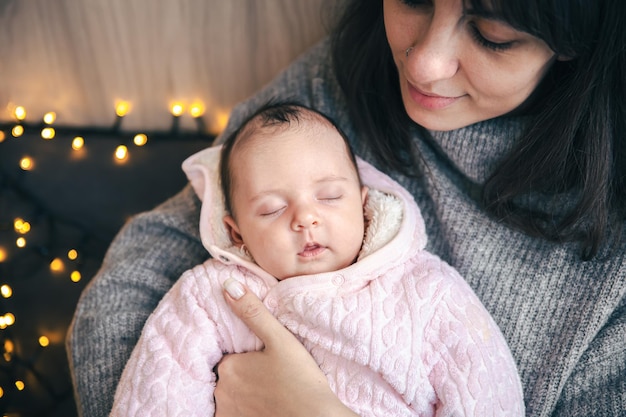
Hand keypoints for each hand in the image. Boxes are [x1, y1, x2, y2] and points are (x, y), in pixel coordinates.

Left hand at [214, 278, 357, 416]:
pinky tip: (265, 407)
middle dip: (246, 376)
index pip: (232, 357)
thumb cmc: (301, 380)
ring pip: (232, 397)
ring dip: (245, 395)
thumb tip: (228, 285)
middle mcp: (222, 392)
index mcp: (229, 367)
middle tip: (273, 377)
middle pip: (230, 378)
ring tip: (272, 394)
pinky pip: (233, 413)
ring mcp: (228, 413)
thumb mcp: (280, 340)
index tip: (266, 362)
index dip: (249, 358)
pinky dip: (245, 410)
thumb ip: (253, 312)